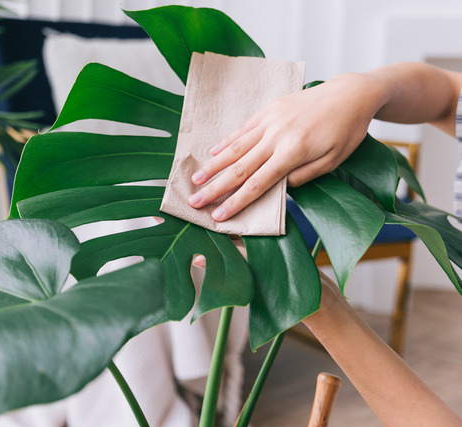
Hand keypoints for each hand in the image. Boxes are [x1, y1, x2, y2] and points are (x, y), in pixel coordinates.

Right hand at [187, 74, 378, 220]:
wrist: (350, 93)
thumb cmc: (346, 130)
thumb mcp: (333, 161)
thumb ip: (304, 176)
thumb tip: (278, 187)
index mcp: (293, 153)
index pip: (257, 184)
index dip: (235, 202)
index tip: (218, 215)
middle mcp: (277, 137)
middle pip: (239, 168)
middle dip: (215, 188)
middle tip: (194, 201)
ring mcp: (270, 121)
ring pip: (235, 148)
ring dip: (213, 166)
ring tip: (195, 180)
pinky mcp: (269, 110)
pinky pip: (243, 129)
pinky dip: (226, 142)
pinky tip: (212, 152)